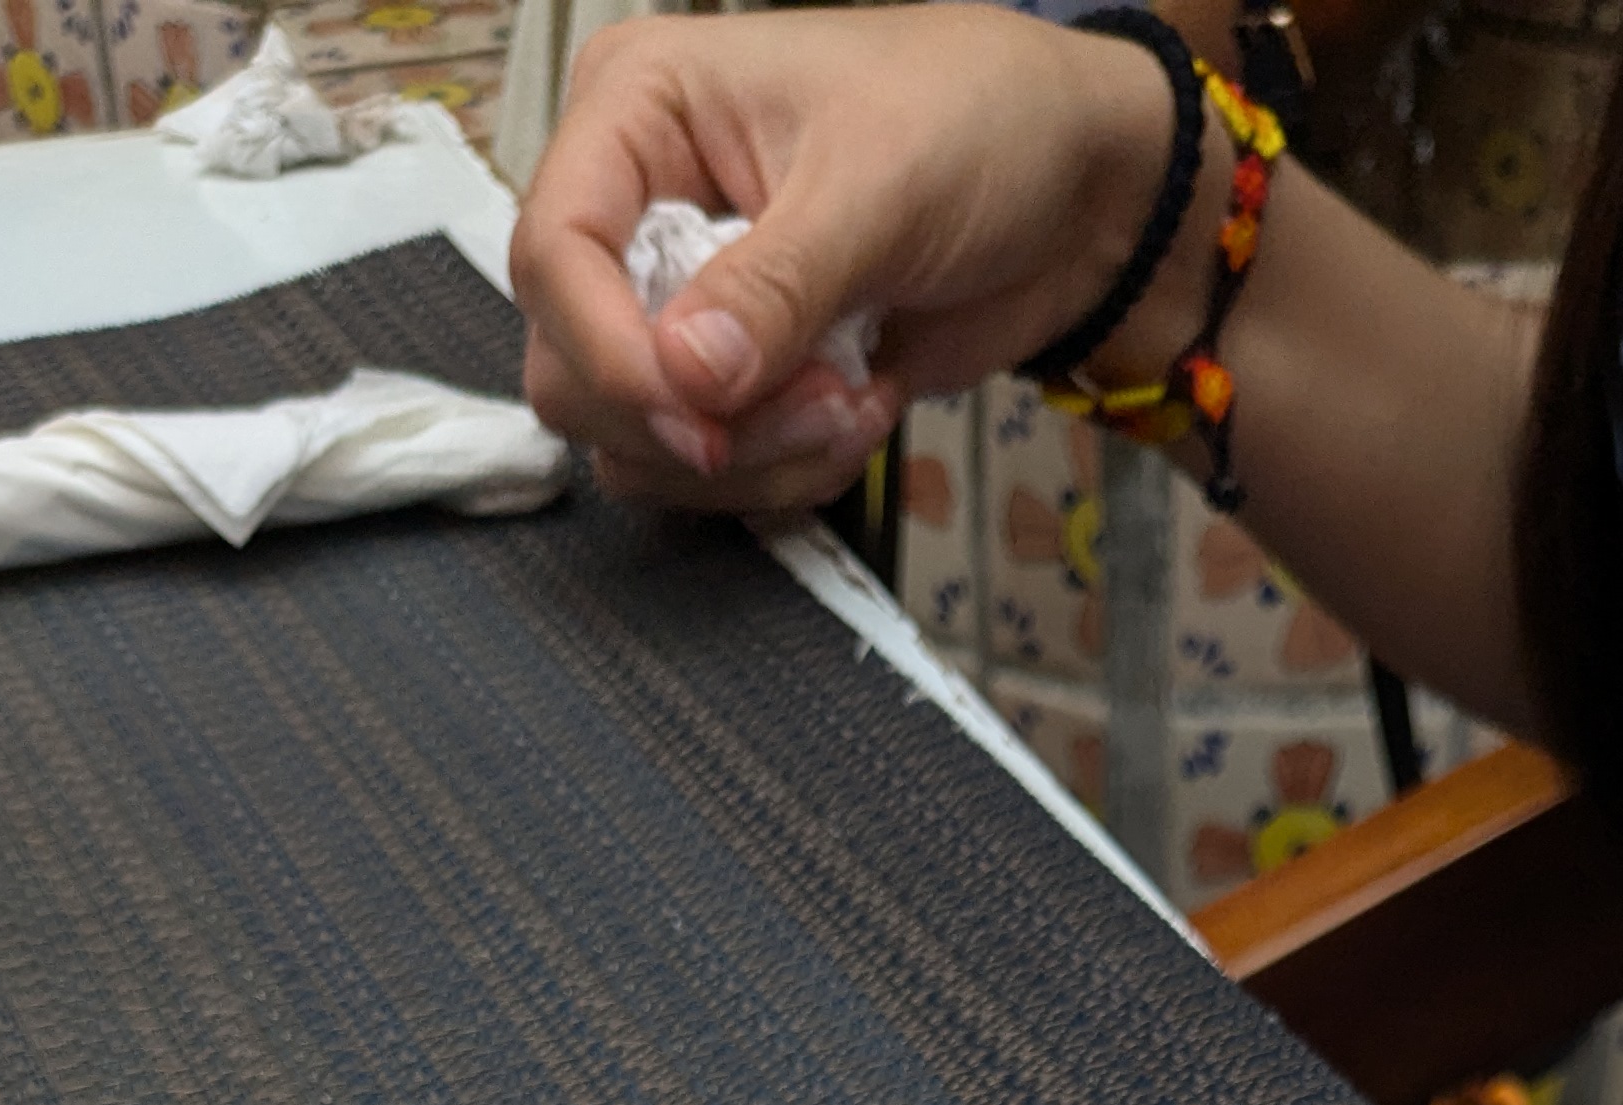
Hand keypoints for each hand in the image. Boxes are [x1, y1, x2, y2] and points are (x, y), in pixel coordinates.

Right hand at [509, 3, 1187, 518]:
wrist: (1068, 191)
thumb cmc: (976, 123)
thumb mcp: (877, 186)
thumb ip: (776, 286)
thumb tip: (687, 376)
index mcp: (638, 110)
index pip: (553, 251)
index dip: (611, 353)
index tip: (701, 415)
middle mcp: (635, 207)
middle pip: (575, 369)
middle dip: (699, 420)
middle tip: (821, 400)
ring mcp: (680, 302)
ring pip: (639, 443)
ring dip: (755, 457)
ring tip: (855, 399)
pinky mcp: (733, 380)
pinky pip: (707, 475)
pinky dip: (785, 472)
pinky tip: (859, 411)